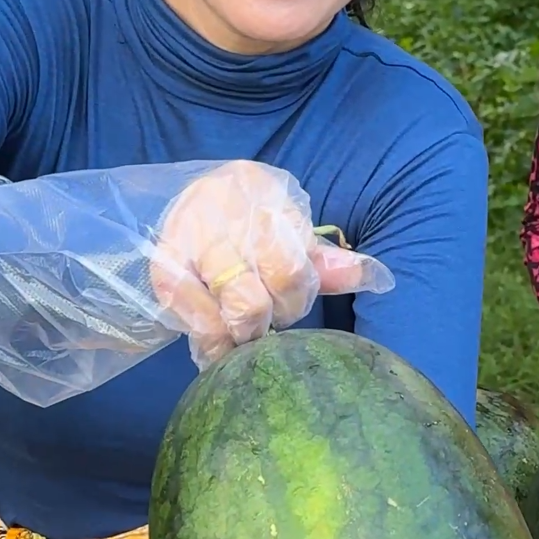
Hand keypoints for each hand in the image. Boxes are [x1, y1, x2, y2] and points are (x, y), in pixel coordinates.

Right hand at [150, 159, 378, 368]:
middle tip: (262, 325)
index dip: (292, 301)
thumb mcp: (293, 233)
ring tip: (239, 335)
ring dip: (235, 335)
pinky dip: (207, 338)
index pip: (289, 273)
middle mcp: (220, 216)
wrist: (202, 197)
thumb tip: (377, 278)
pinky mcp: (161, 267)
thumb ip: (326, 261)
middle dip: (262, 322)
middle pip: (250, 302)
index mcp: (264, 200)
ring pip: (221, 315)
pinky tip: (214, 341)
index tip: (285, 307)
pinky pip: (188, 318)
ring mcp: (185, 242)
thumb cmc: (258, 223)